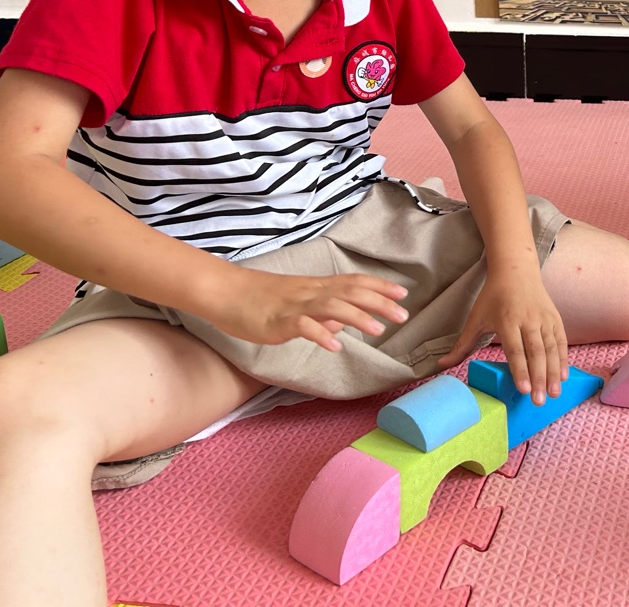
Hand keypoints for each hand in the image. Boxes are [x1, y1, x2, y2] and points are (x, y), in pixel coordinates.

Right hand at [203, 267, 408, 351]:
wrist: (225, 292)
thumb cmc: (261, 299)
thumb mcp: (298, 304)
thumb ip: (322, 312)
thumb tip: (344, 322)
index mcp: (317, 287)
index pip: (354, 282)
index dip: (379, 287)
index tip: (403, 294)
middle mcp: (311, 292)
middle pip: (350, 292)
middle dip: (379, 302)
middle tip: (403, 314)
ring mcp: (295, 305)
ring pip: (332, 306)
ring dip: (357, 317)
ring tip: (379, 330)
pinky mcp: (278, 320)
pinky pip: (302, 326)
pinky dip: (320, 334)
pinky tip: (335, 346)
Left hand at [438, 267, 567, 404]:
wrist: (516, 270)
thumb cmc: (493, 297)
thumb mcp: (475, 318)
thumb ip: (462, 345)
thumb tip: (441, 366)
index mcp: (507, 320)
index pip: (515, 349)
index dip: (520, 370)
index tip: (523, 390)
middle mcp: (529, 320)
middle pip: (536, 353)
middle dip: (539, 378)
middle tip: (539, 401)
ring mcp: (544, 319)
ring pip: (551, 349)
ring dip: (554, 372)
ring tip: (554, 394)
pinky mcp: (555, 318)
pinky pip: (561, 341)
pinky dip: (563, 359)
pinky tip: (564, 376)